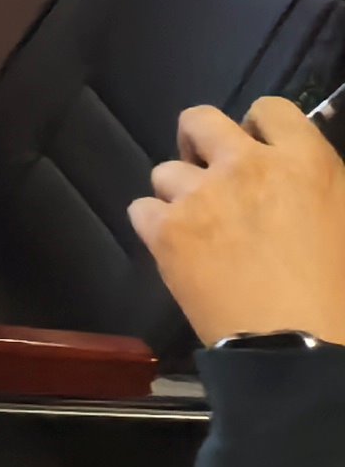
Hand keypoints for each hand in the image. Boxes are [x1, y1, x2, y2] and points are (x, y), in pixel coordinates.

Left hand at [134, 99, 344, 343]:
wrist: (301, 356)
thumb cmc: (342, 301)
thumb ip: (321, 193)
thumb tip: (300, 182)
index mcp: (306, 165)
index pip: (271, 110)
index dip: (260, 128)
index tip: (258, 151)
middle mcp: (247, 167)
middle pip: (199, 120)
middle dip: (201, 142)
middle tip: (213, 174)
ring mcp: (200, 197)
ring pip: (166, 171)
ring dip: (182, 195)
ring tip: (202, 230)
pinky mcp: (165, 231)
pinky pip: (142, 208)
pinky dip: (156, 226)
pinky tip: (178, 251)